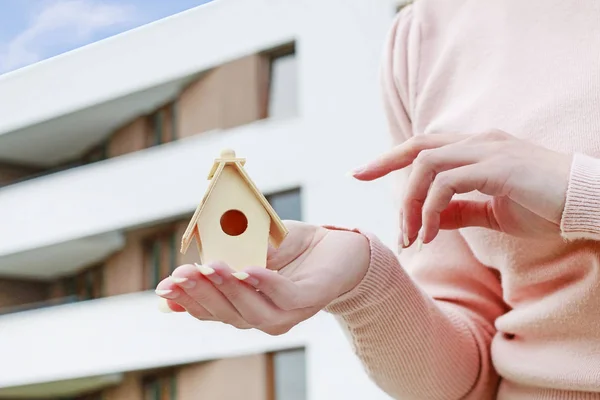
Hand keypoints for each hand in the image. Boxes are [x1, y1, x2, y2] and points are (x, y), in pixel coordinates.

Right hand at [155, 221, 369, 334]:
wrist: (338, 245)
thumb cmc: (292, 248)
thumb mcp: (249, 250)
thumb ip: (221, 263)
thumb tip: (177, 279)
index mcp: (246, 305)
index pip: (210, 311)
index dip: (186, 300)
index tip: (164, 285)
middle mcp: (264, 315)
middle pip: (226, 314)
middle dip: (201, 294)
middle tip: (180, 274)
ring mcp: (288, 312)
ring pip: (252, 312)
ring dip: (229, 290)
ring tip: (210, 267)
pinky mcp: (310, 299)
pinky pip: (285, 296)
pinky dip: (266, 283)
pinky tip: (250, 269)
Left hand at [351, 130, 572, 246]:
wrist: (587, 203)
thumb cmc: (545, 206)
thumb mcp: (494, 212)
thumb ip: (462, 210)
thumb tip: (432, 218)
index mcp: (477, 149)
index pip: (425, 146)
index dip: (391, 157)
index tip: (363, 171)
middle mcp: (479, 142)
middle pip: (418, 146)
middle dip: (384, 162)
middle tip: (358, 178)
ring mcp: (489, 151)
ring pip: (427, 165)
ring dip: (410, 201)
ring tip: (411, 234)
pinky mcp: (499, 167)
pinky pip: (448, 183)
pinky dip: (432, 209)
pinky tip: (432, 233)